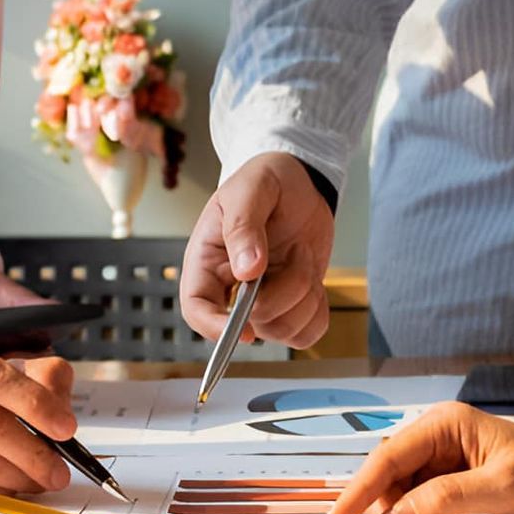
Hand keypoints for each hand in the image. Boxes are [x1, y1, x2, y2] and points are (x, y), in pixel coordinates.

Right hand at [180, 152, 335, 347]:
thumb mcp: (251, 189)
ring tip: (301, 254)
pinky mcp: (290, 307)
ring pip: (282, 330)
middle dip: (284, 292)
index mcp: (207, 261)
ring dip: (304, 294)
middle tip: (295, 249)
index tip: (246, 328)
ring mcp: (262, 301)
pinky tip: (313, 279)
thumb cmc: (266, 180)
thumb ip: (243, 226)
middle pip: (251, 323)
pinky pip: (305, 333)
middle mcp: (230, 288)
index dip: (216, 328)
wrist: (300, 183)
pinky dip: (317, 310)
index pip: (196, 309)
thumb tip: (246, 271)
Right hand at [325, 403, 513, 513]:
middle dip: (387, 509)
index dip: (358, 492)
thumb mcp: (501, 488)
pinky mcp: (455, 479)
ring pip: (404, 494)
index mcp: (444, 424)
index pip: (387, 459)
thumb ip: (445, 500)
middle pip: (389, 476)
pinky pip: (425, 503)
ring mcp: (446, 458)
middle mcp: (438, 436)